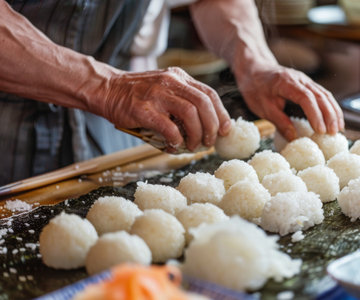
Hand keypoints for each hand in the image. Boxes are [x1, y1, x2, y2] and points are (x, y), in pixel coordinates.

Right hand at [98, 67, 230, 151]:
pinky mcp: (143, 109)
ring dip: (196, 134)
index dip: (221, 113)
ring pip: (190, 113)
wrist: (106, 90)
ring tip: (193, 146)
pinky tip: (174, 146)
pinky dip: (176, 139)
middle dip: (212, 126)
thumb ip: (183, 101)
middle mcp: (170, 82)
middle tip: (210, 142)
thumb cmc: (138, 96)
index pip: (209, 93)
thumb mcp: (165, 89)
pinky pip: (168, 127)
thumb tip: (207, 125)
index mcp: (179, 77)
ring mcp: (157, 94)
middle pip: (203, 103)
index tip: (225, 130)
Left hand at [235, 64, 344, 140]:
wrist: (254, 69)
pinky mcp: (307, 84)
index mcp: (286, 83)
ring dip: (334, 112)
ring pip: (325, 95)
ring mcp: (305, 80)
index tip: (320, 130)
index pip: (306, 98)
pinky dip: (330, 107)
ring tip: (338, 129)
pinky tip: (334, 119)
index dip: (315, 114)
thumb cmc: (256, 88)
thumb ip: (279, 122)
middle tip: (333, 133)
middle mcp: (300, 79)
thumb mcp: (263, 108)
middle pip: (321, 96)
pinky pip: (323, 95)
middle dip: (330, 115)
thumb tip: (294, 138)